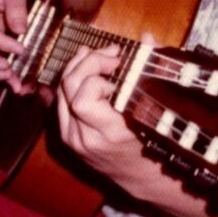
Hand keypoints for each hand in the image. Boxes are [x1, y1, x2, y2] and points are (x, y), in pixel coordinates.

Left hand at [56, 44, 141, 181]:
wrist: (140, 177)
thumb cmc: (154, 141)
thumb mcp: (157, 110)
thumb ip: (150, 70)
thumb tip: (148, 38)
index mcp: (109, 133)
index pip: (83, 99)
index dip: (96, 76)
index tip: (118, 67)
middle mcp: (85, 137)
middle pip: (69, 87)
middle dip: (88, 61)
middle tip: (111, 54)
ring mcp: (72, 138)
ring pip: (61, 91)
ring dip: (79, 67)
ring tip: (99, 58)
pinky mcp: (66, 136)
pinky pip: (60, 101)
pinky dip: (73, 82)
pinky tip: (89, 73)